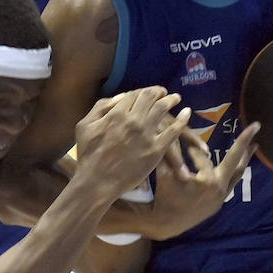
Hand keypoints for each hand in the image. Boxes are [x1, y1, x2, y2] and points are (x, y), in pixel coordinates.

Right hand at [73, 85, 190, 198]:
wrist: (97, 181)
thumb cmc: (88, 155)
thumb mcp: (84, 125)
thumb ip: (100, 108)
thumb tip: (119, 97)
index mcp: (117, 113)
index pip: (133, 94)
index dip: (141, 91)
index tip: (146, 92)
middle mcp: (134, 120)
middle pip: (150, 97)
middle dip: (158, 91)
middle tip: (163, 92)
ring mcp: (147, 134)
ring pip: (163, 109)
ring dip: (171, 100)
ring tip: (176, 98)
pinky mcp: (156, 149)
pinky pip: (174, 131)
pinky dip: (182, 119)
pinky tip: (187, 113)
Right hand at [145, 123, 260, 238]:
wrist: (165, 224)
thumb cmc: (164, 196)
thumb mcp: (165, 171)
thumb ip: (170, 150)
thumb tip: (174, 128)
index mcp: (207, 180)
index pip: (203, 157)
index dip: (194, 150)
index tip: (188, 146)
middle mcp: (219, 189)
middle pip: (235, 161)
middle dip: (244, 142)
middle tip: (256, 126)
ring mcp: (221, 198)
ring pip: (237, 174)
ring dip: (245, 159)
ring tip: (254, 145)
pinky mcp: (220, 204)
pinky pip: (231, 185)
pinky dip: (235, 173)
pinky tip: (239, 166)